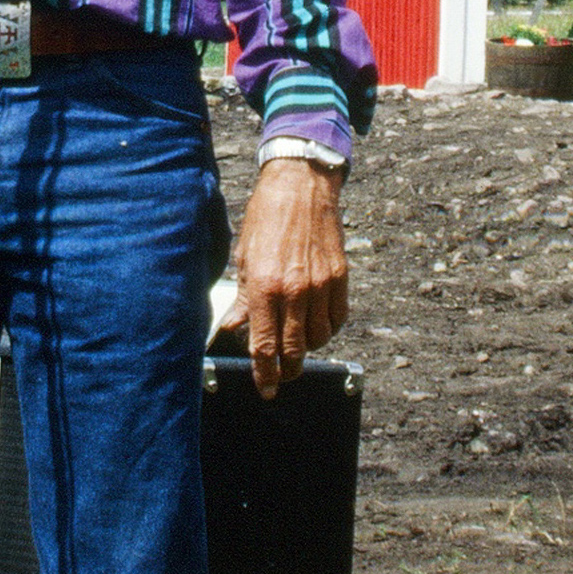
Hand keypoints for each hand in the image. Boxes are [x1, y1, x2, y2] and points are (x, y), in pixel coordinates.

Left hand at [233, 162, 349, 398]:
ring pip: (318, 339)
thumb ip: (241, 298)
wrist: (300, 186)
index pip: (264, 346)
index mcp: (263, 286)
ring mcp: (320, 285)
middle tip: (281, 375)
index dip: (265, 374)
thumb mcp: (244, 257)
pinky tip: (316, 324)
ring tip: (296, 341)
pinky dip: (328, 329)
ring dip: (307, 348)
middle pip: (294, 350)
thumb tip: (232, 328)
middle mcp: (293, 290)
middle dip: (287, 370)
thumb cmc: (266, 217)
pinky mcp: (340, 277)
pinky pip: (338, 319)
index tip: (266, 388)